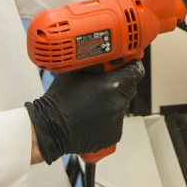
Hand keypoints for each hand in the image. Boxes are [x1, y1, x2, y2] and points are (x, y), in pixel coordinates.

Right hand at [24, 61, 144, 163]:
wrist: (50, 127)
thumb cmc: (59, 100)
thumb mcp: (74, 70)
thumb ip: (92, 60)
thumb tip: (103, 52)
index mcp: (111, 86)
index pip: (136, 70)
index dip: (131, 65)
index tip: (127, 63)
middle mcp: (117, 104)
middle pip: (129, 87)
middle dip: (119, 82)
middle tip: (104, 82)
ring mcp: (116, 121)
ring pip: (122, 103)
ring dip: (113, 99)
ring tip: (94, 100)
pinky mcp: (114, 134)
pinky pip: (116, 120)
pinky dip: (108, 116)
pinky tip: (93, 113)